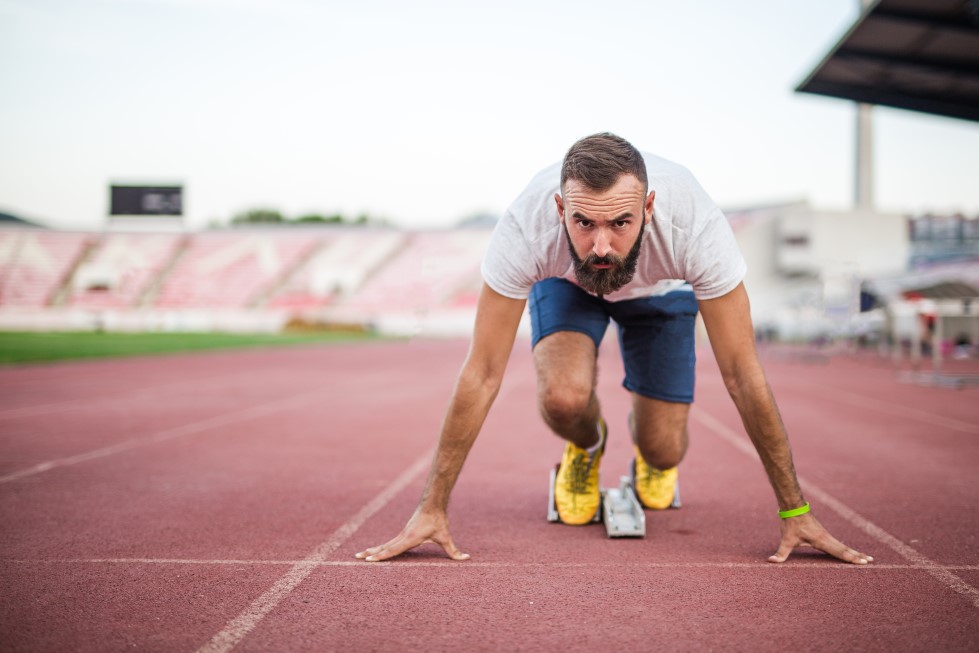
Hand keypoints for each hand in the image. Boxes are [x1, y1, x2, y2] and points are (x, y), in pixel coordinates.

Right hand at [355, 508, 469, 561]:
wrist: (432, 504)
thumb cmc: (438, 520)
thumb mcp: (446, 536)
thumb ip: (454, 550)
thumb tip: (466, 559)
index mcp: (409, 539)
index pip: (392, 550)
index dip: (381, 556)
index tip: (368, 560)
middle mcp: (402, 536)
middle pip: (384, 547)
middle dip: (371, 554)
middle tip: (357, 558)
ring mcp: (401, 534)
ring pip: (385, 544)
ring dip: (373, 550)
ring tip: (361, 555)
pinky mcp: (403, 533)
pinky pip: (390, 542)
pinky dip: (381, 547)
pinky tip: (376, 550)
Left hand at [768, 512, 872, 564]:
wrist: (793, 507)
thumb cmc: (791, 524)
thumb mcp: (786, 540)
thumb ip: (781, 553)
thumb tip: (771, 561)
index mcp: (822, 541)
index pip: (839, 551)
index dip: (851, 558)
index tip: (863, 562)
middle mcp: (827, 538)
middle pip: (845, 549)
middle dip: (857, 556)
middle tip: (871, 561)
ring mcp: (826, 535)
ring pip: (842, 545)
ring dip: (854, 552)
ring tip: (866, 557)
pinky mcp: (823, 533)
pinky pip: (837, 543)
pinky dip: (846, 548)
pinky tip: (849, 551)